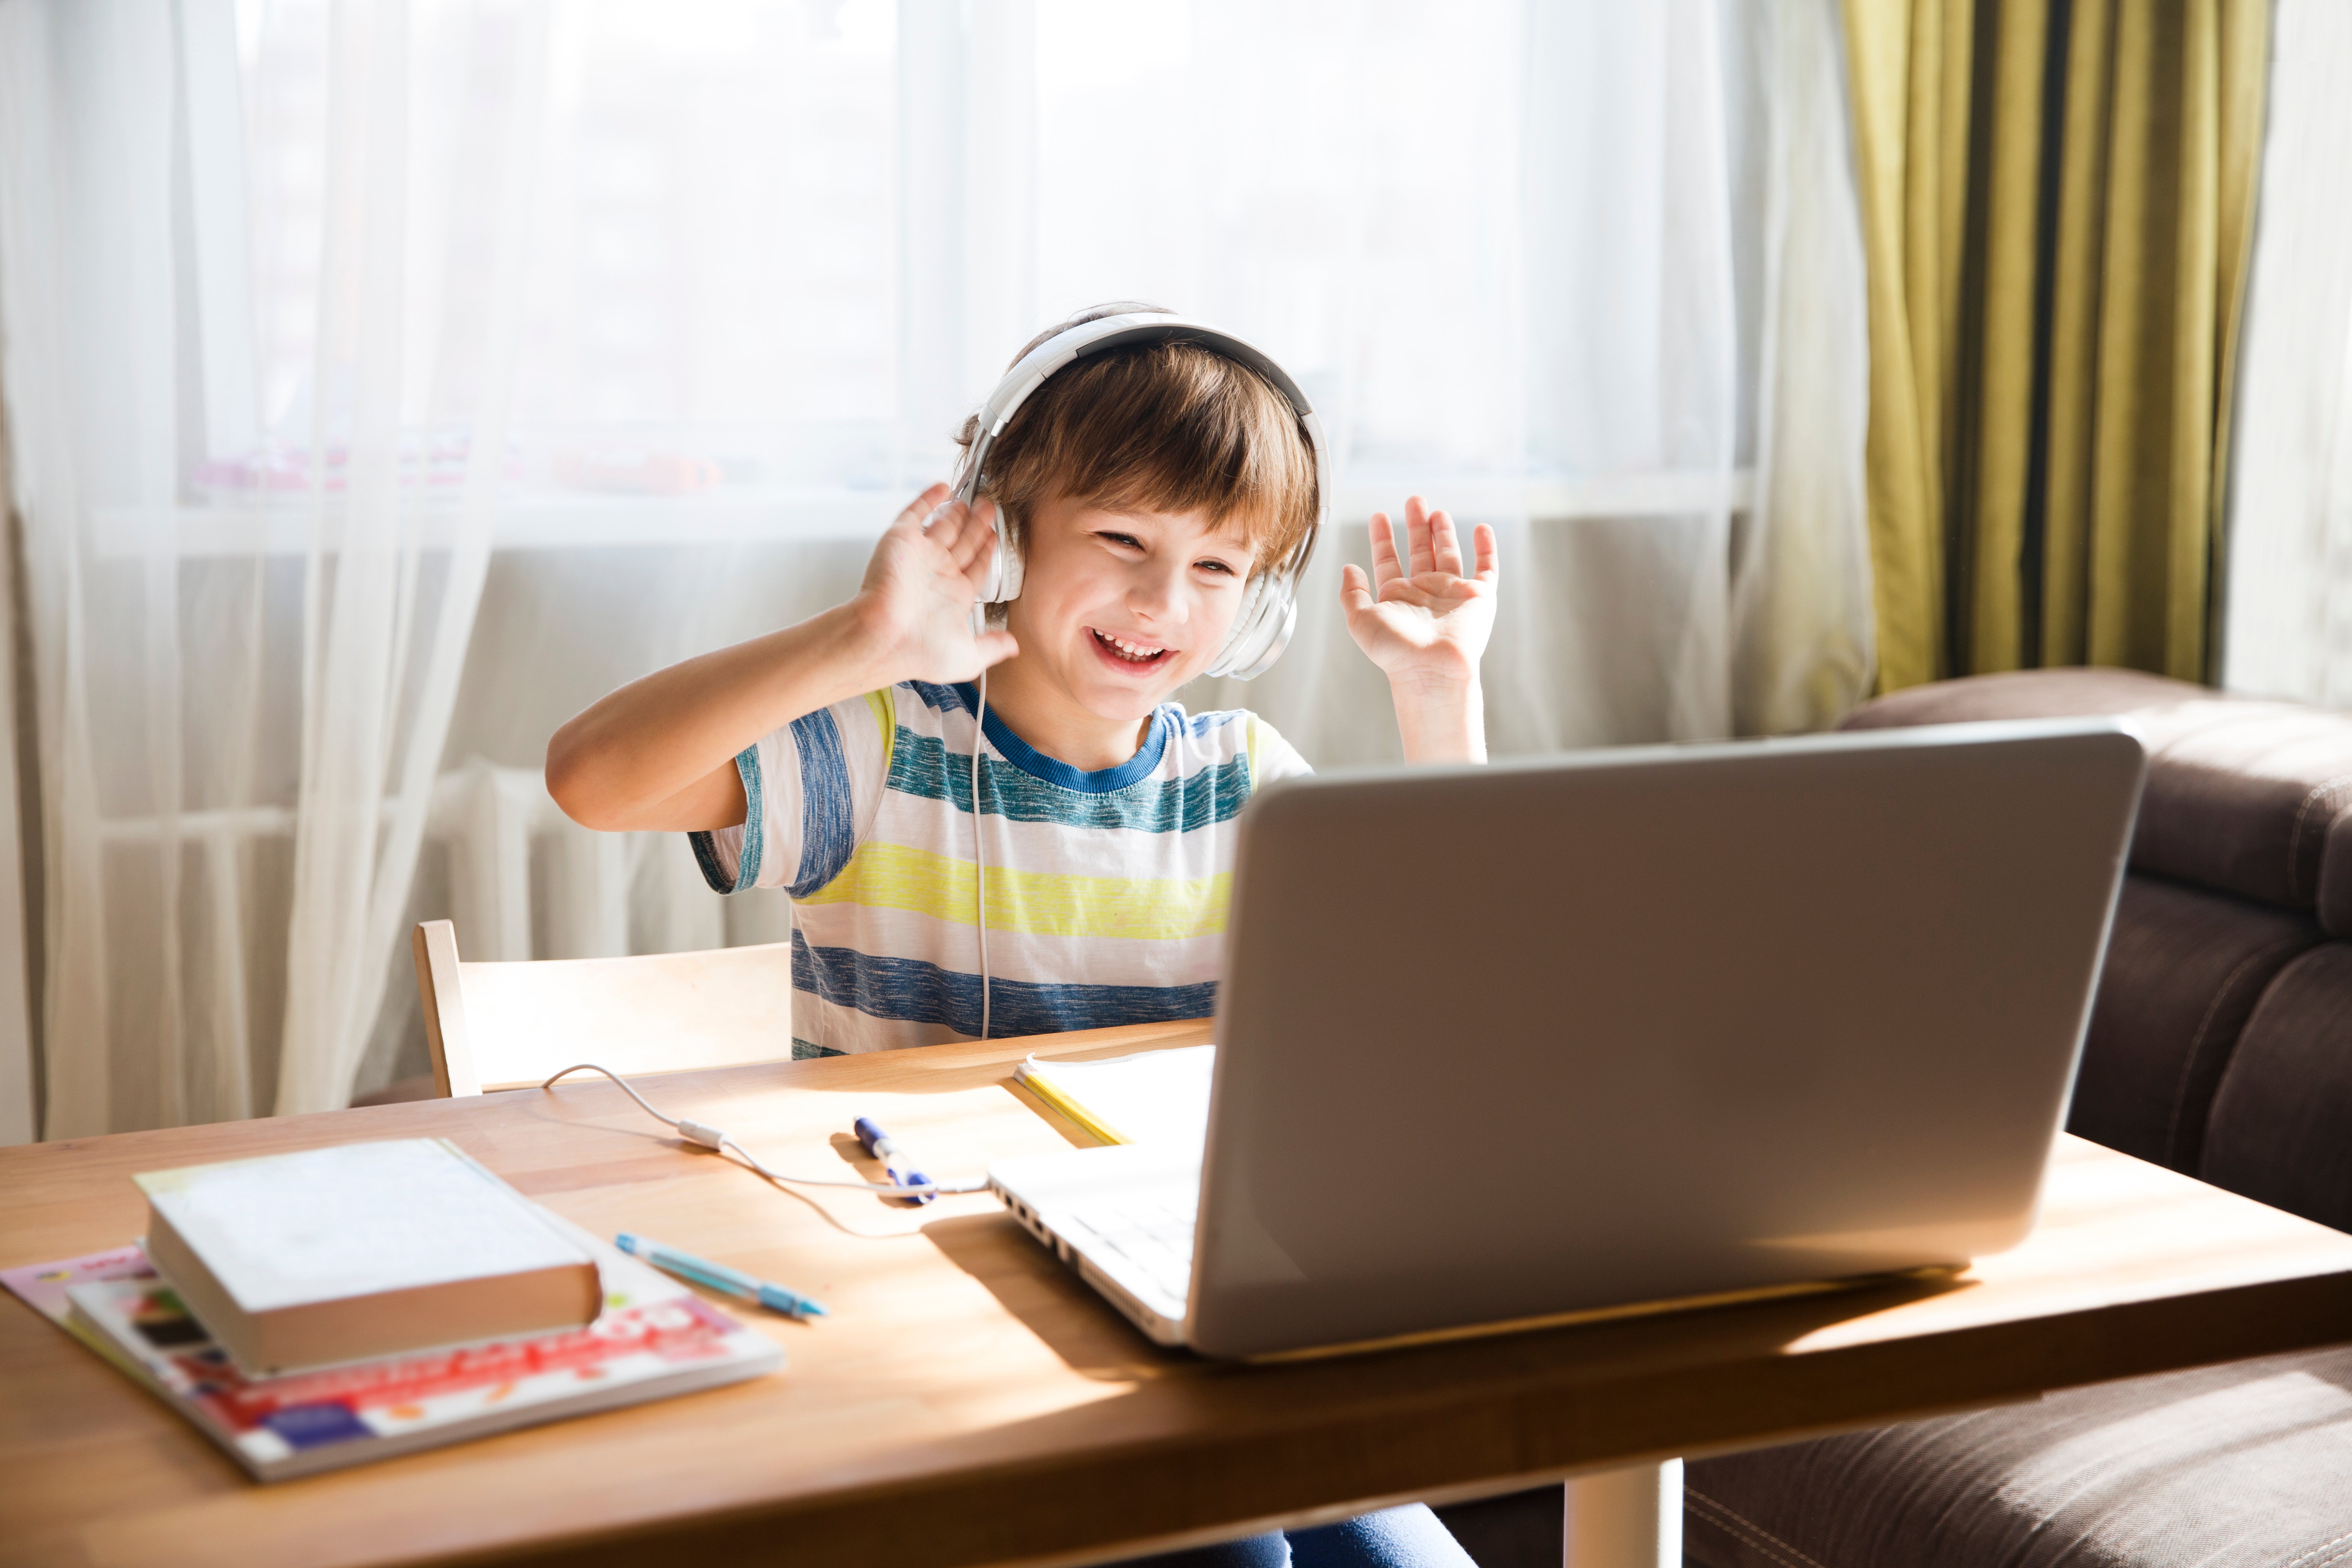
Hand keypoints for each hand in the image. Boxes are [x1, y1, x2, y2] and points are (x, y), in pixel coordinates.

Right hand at [854, 484, 1019, 683]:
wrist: (884, 638)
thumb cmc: (919, 651)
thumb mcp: (968, 657)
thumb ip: (993, 647)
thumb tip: (1015, 646)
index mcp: (953, 596)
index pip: (976, 566)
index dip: (987, 551)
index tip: (995, 536)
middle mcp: (937, 574)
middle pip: (964, 542)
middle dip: (978, 526)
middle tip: (990, 509)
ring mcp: (920, 555)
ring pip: (945, 526)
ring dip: (959, 512)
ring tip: (975, 499)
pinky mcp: (901, 539)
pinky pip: (916, 513)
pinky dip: (928, 499)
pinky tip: (942, 487)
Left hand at [1340, 497, 1498, 686]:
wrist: (1431, 669)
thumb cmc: (1396, 652)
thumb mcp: (1361, 621)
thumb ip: (1352, 593)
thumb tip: (1348, 568)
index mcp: (1398, 597)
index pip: (1389, 560)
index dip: (1383, 539)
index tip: (1379, 517)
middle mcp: (1426, 592)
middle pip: (1420, 551)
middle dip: (1416, 525)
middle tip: (1414, 500)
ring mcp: (1453, 593)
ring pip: (1449, 554)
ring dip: (1443, 531)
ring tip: (1436, 511)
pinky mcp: (1479, 597)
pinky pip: (1487, 568)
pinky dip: (1486, 547)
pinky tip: (1482, 528)